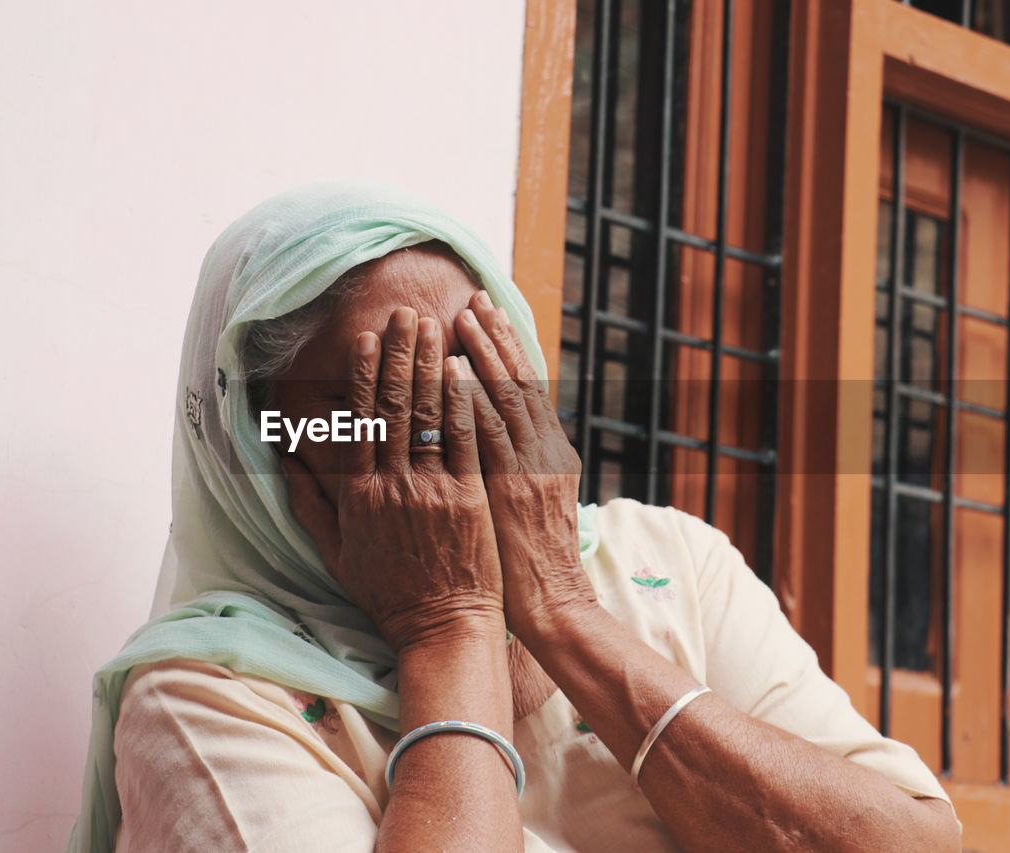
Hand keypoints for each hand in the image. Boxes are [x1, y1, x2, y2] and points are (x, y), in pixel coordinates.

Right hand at [282, 308, 504, 652]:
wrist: (442, 628)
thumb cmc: (388, 594)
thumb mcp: (335, 553)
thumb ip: (307, 504)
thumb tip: (282, 461)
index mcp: (358, 496)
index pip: (358, 423)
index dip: (363, 378)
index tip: (367, 340)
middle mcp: (392, 486)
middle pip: (392, 407)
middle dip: (398, 355)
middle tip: (404, 313)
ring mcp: (432, 489)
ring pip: (427, 415)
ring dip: (429, 365)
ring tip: (433, 325)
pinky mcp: (469, 498)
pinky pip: (463, 440)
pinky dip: (461, 401)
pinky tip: (463, 369)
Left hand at [454, 291, 595, 637]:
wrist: (553, 603)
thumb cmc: (530, 558)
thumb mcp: (531, 498)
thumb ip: (514, 459)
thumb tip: (487, 425)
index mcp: (548, 451)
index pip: (524, 386)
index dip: (504, 346)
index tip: (484, 311)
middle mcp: (544, 450)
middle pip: (519, 381)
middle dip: (497, 337)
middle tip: (474, 298)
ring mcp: (531, 467)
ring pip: (507, 398)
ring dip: (485, 355)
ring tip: (462, 318)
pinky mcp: (514, 488)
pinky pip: (491, 436)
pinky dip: (475, 400)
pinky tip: (456, 373)